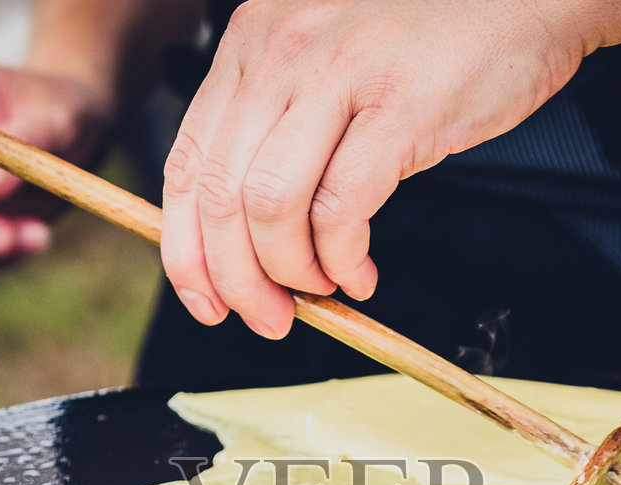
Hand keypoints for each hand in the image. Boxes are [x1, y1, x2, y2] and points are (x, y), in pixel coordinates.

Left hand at [158, 0, 594, 337]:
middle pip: (221, 196)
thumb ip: (279, 120)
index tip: (205, 298)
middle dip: (236, 279)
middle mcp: (284, 52)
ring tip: (321, 290)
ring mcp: (341, 75)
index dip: (186, 249)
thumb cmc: (435, 32)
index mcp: (254, 42)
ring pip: (272, 208)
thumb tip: (242, 228)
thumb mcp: (328, 56)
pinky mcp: (400, 106)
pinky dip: (342, 260)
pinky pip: (343, 210)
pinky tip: (359, 272)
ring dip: (290, 273)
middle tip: (267, 316)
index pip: (185, 164)